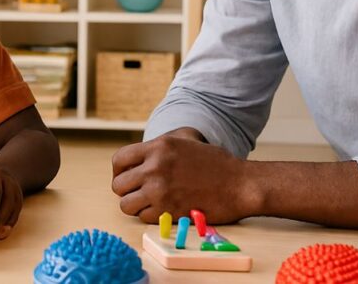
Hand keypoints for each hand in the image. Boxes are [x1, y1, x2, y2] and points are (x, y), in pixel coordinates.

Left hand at [111, 132, 253, 223]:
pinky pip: (143, 218)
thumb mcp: (186, 139)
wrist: (238, 184)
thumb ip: (160, 145)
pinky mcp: (167, 211)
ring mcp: (160, 191)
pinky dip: (150, 216)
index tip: (126, 177)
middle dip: (126, 190)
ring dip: (135, 205)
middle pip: (118, 185)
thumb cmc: (215, 162)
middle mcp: (155, 168)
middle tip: (139, 192)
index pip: (119, 160)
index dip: (119, 171)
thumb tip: (139, 153)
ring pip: (126, 205)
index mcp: (158, 146)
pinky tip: (163, 209)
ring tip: (149, 202)